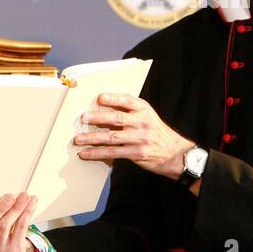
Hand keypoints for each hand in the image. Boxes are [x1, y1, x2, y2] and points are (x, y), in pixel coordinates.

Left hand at [74, 93, 193, 179]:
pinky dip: (97, 153)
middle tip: (83, 118)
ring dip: (92, 138)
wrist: (174, 153)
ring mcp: (139, 138)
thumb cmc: (155, 132)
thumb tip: (101, 109)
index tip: (99, 98)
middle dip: (97, 118)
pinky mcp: (136, 153)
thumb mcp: (147, 116)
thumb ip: (129, 111)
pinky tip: (85, 153)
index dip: (113, 98)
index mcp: (144, 110)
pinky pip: (113, 153)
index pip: (128, 100)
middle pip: (116, 118)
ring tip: (78, 139)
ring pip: (111, 137)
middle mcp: (142, 122)